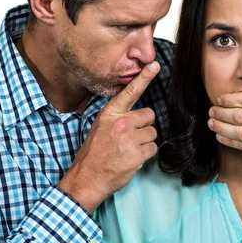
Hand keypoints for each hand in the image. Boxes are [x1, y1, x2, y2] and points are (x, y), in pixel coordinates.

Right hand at [57, 62, 159, 212]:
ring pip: (152, 133)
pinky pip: (152, 148)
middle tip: (130, 136)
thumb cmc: (94, 152)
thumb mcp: (100, 127)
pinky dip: (145, 154)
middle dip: (144, 125)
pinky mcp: (137, 154)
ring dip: (145, 141)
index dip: (144, 77)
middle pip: (149, 115)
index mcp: (111, 113)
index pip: (130, 92)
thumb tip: (136, 114)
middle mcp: (121, 123)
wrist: (87, 177)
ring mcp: (130, 139)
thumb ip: (118, 117)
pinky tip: (132, 158)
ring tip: (129, 149)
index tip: (154, 65)